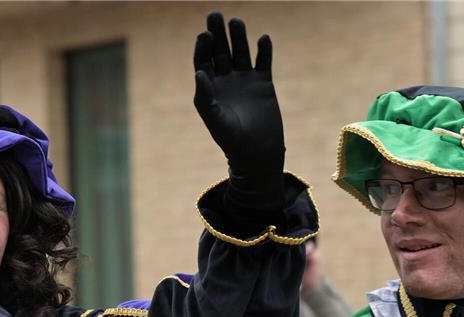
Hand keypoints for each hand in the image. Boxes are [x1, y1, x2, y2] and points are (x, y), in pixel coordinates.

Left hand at [194, 12, 284, 209]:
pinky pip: (263, 61)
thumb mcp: (215, 120)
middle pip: (220, 50)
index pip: (203, 61)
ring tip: (236, 22)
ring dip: (239, 37)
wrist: (257, 153)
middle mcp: (226, 80)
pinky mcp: (263, 83)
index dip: (203, 47)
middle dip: (218, 34)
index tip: (204, 35)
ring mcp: (245, 80)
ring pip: (241, 52)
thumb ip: (205, 97)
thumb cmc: (231, 140)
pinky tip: (263, 39)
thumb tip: (199, 73)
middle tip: (215, 15)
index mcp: (210, 88)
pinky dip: (264, 50)